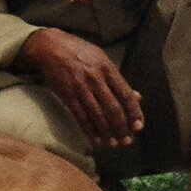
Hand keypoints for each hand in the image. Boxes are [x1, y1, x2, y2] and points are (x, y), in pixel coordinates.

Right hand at [16, 27, 143, 148]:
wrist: (50, 47)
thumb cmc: (79, 51)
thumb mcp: (102, 59)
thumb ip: (119, 79)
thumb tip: (138, 97)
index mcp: (108, 69)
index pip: (126, 94)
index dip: (134, 112)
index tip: (139, 126)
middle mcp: (96, 79)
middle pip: (113, 108)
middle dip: (122, 127)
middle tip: (127, 141)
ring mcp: (81, 88)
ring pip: (97, 115)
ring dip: (107, 132)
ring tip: (113, 144)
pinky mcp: (67, 95)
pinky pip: (80, 116)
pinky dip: (89, 130)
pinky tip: (96, 139)